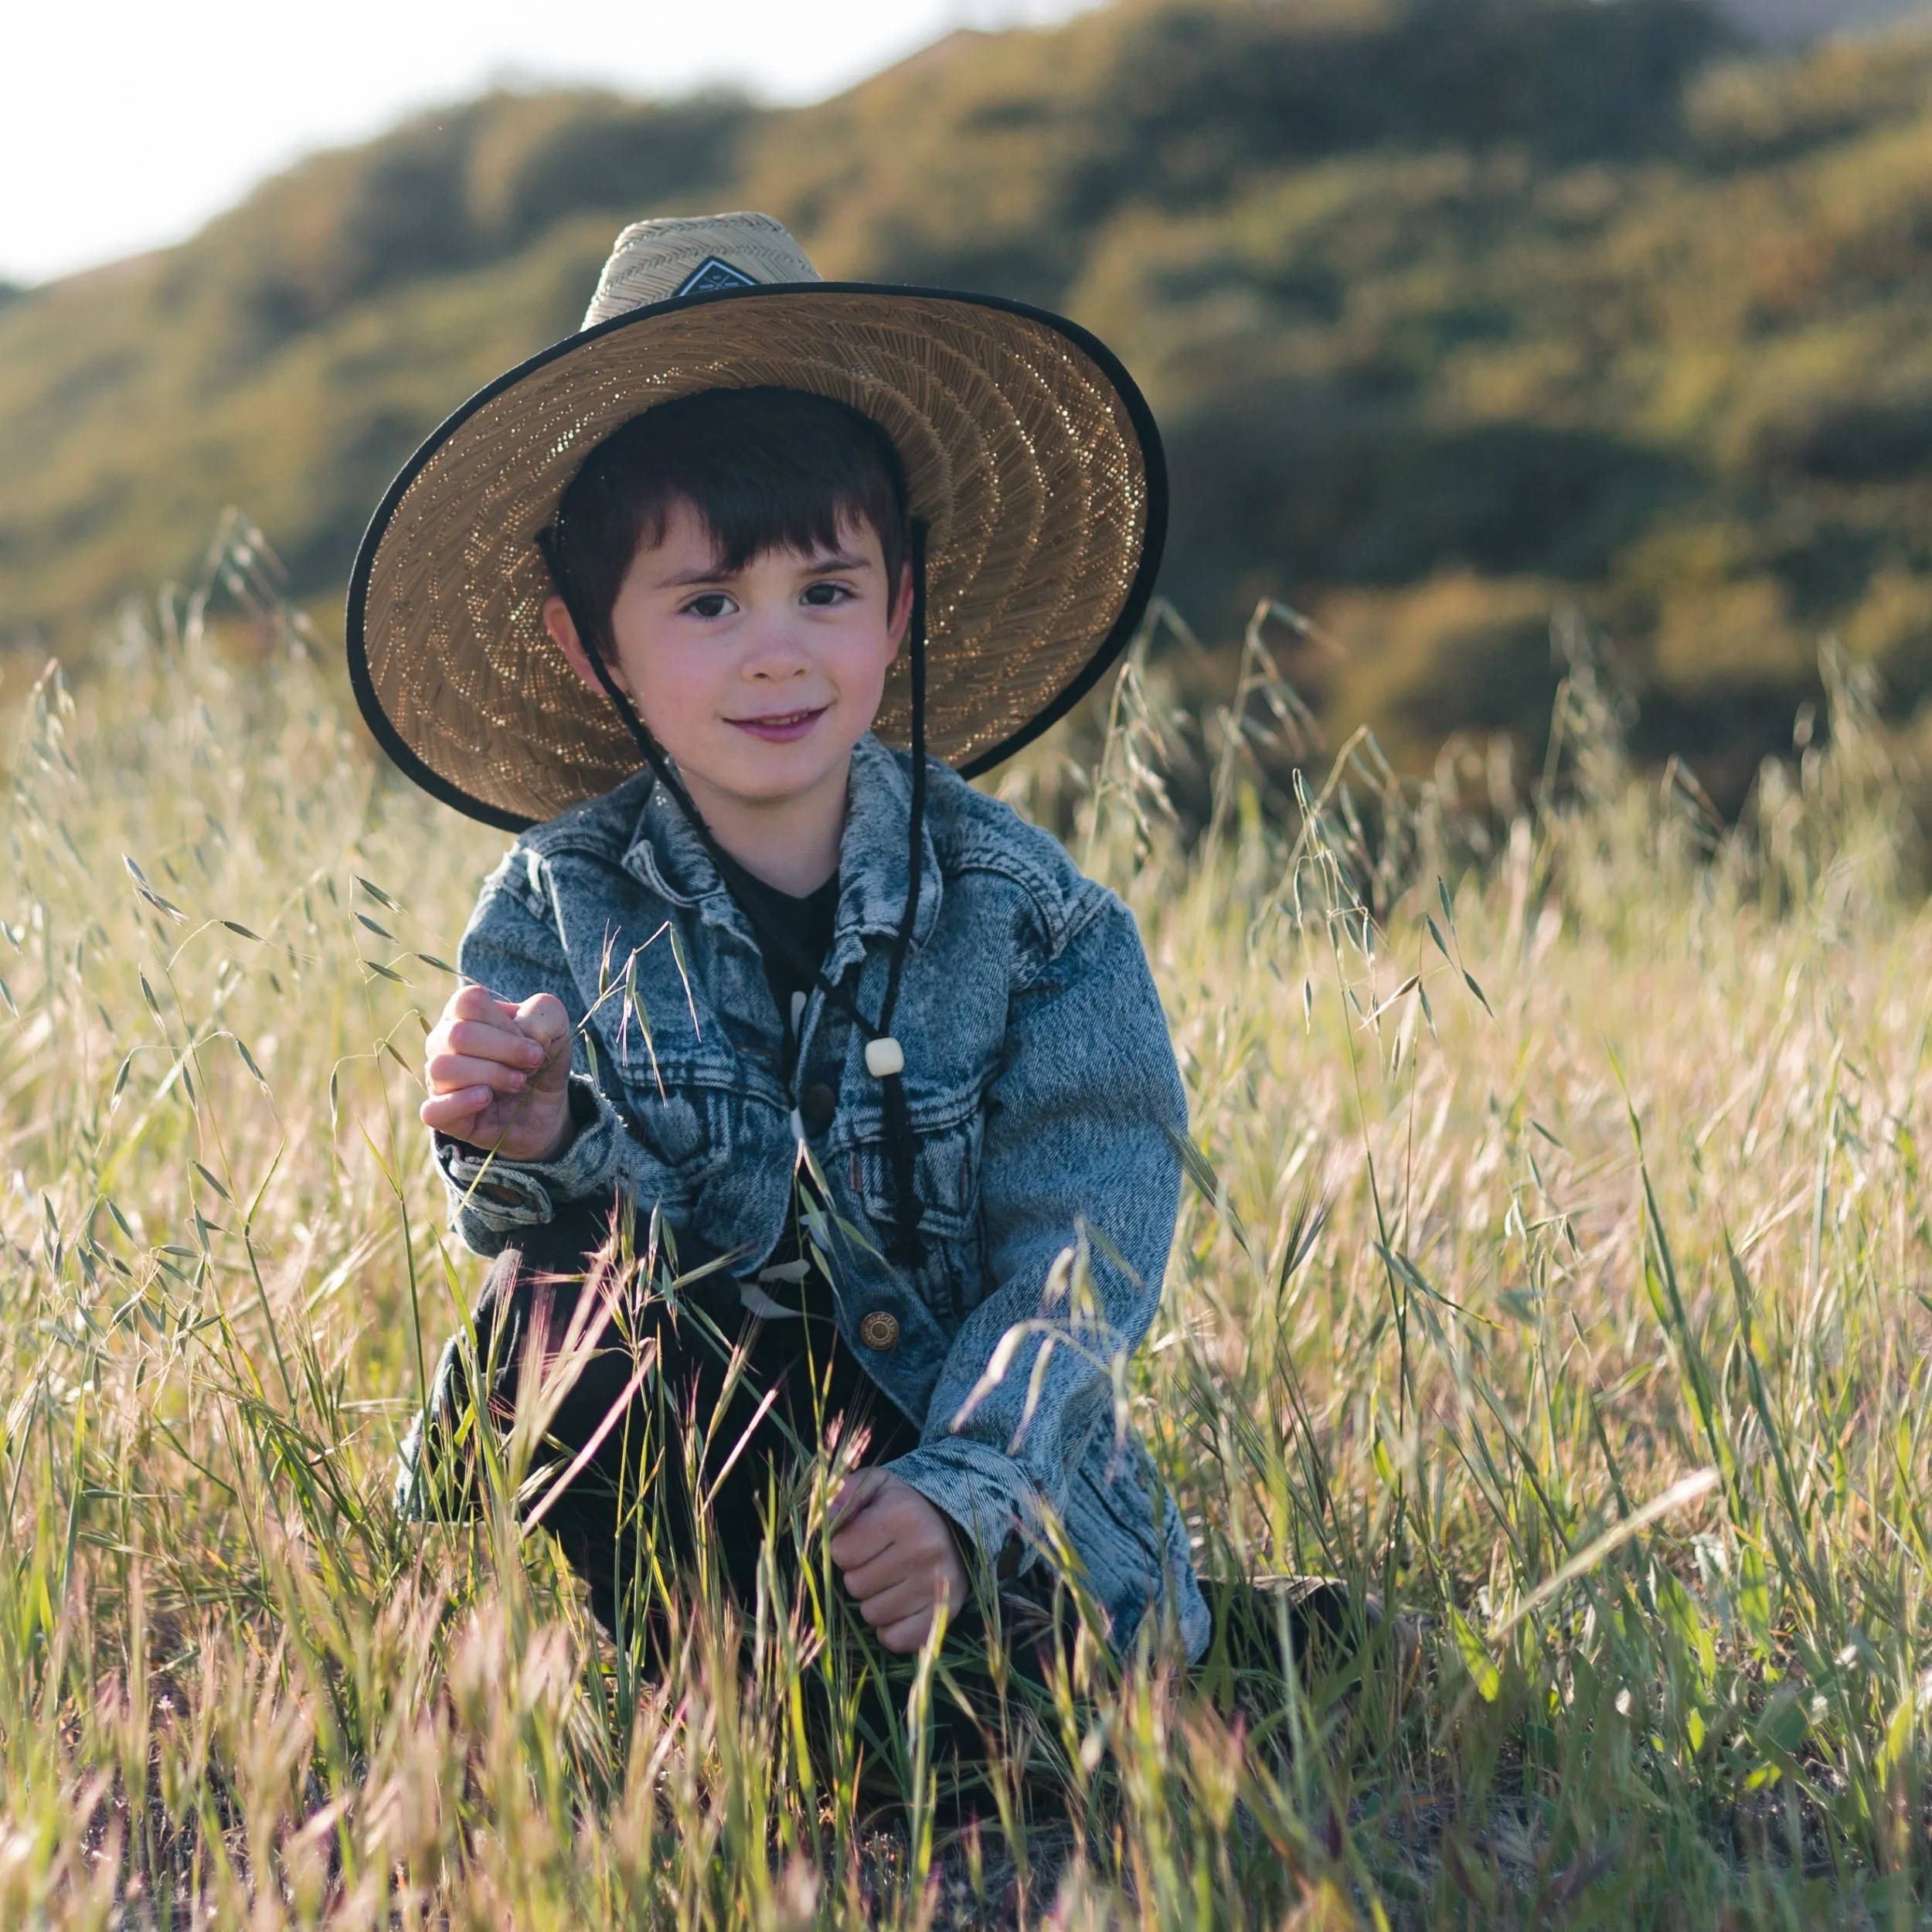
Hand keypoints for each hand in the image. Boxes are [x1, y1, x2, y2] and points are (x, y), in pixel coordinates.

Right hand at [421, 984, 573, 1161]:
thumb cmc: (539, 1061)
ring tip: (516, 1083)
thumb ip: (543, 1012)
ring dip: (491, 1076)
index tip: (534, 1045)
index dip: (506, 1024)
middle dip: (506, 1051)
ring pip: (443, 1068)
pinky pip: (433, 1109)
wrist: (543, 1108)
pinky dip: (462, 1103)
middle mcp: (441, 1042)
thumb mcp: (556, 1027)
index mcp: (463, 1013)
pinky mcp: (440, 1114)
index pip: (468, 1002)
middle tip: (530, 1066)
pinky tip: (487, 1099)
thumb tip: (522, 1031)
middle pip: (457, 1035)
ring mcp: (436, 1078)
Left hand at [827, 1468, 968, 1653]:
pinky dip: (891, 1628)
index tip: (862, 1539)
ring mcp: (937, 1586)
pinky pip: (896, 1639)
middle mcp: (924, 1551)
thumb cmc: (904, 1506)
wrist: (955, 1525)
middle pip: (855, 1585)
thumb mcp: (875, 1487)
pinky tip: (899, 1605)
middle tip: (879, 1560)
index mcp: (903, 1515)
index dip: (845, 1547)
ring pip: (873, 1614)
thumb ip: (844, 1492)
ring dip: (874, 1600)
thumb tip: (826, 1515)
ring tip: (891, 1579)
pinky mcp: (946, 1614)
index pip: (841, 1552)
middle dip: (860, 1574)